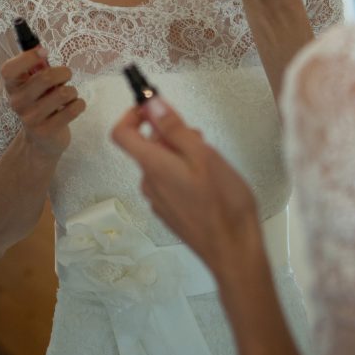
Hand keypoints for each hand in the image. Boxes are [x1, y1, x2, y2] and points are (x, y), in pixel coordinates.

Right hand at [1, 48, 85, 156]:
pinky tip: (73, 107)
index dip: (27, 57)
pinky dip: (79, 104)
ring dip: (72, 91)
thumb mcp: (34, 85)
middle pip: (46, 77)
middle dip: (64, 72)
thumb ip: (37, 68)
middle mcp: (17, 102)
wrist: (40, 141)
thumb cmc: (41, 103)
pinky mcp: (47, 131)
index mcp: (12, 87)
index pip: (8, 69)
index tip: (44, 52)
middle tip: (66, 76)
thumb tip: (41, 50)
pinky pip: (73, 109)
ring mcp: (31, 119)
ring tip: (68, 96)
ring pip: (64, 93)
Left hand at [112, 98, 260, 279]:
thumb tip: (151, 104)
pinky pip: (168, 181)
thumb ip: (174, 128)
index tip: (154, 106)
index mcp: (153, 166)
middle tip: (199, 138)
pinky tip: (207, 183)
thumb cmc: (223, 203)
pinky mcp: (169, 211)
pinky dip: (183, 172)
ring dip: (180, 154)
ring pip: (161, 163)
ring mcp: (158, 199)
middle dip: (169, 135)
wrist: (233, 251)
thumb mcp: (202, 155)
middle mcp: (149, 183)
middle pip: (147, 146)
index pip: (122, 133)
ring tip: (209, 163)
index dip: (133, 114)